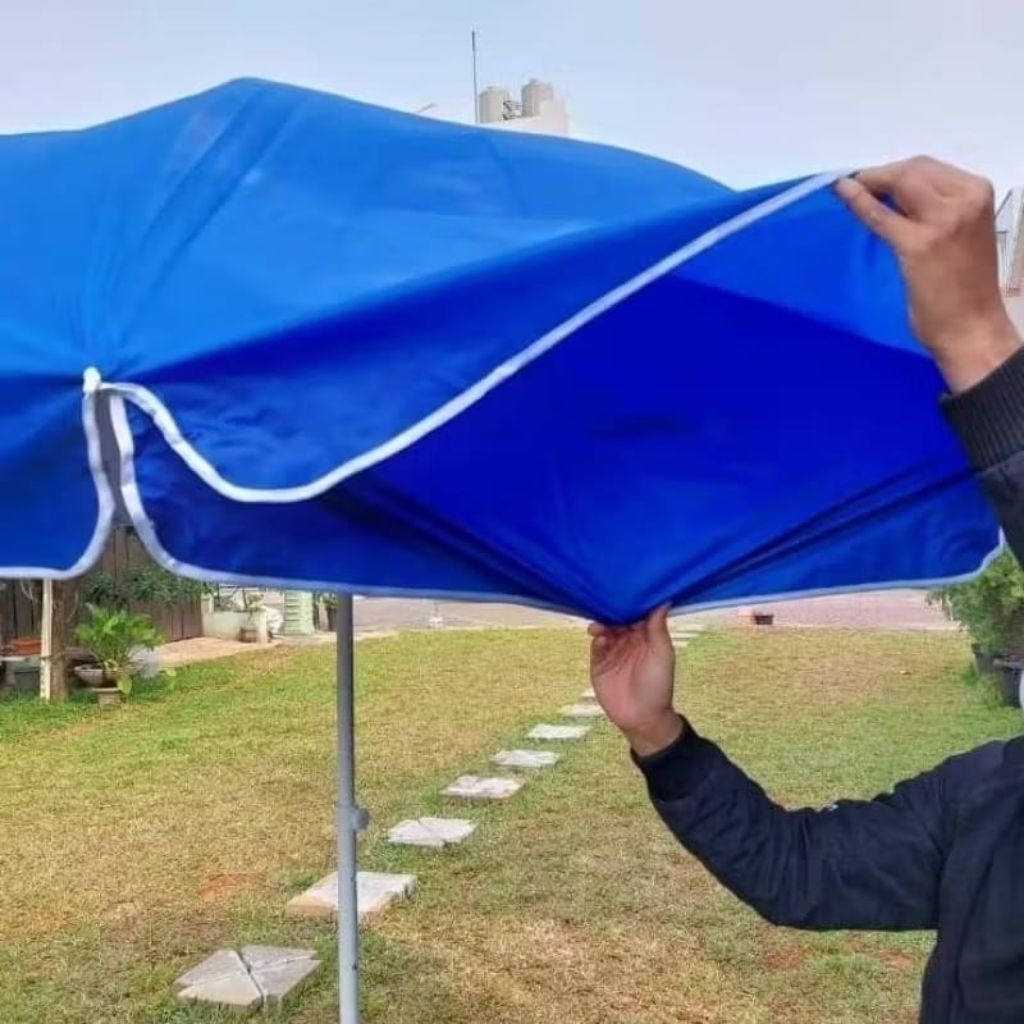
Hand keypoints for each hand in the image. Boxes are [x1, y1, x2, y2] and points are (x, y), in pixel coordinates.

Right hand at [588, 606, 682, 756]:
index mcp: (645, 635)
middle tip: (608, 601)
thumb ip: (658, 628)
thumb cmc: (658, 685)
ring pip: (605, 629)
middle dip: (613, 610)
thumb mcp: (662, 654)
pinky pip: (595, 645)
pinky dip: (596, 638)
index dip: (633, 602)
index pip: (637, 613)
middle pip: (618, 618)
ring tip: (601, 624)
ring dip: (602, 623)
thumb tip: (663, 599)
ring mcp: (612, 650)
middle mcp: (628, 640)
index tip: (627, 589)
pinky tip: (599, 637)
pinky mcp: (599, 662)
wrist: (642, 717)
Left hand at [836, 157, 1020, 391]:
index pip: (928, 167)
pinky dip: (859, 202)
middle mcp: (964, 201)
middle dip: (880, 174)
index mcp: (977, 194)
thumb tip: (892, 197)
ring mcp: (943, 222)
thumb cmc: (963, 287)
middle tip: (856, 184)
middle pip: (913, 169)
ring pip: (899, 183)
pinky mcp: (919, 245)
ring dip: (869, 183)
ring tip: (848, 189)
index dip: (894, 171)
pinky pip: (880, 216)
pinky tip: (842, 193)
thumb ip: (934, 212)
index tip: (871, 179)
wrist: (971, 326)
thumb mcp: (958, 235)